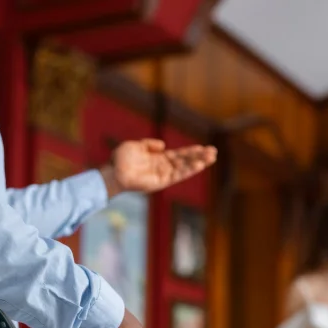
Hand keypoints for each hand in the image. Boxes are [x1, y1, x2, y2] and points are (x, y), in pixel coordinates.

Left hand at [100, 139, 217, 196]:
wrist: (113, 172)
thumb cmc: (120, 159)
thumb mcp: (135, 146)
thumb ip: (149, 145)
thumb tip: (163, 145)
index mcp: (158, 158)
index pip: (179, 155)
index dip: (191, 151)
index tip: (204, 148)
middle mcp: (163, 167)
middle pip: (185, 161)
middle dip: (199, 156)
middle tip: (214, 152)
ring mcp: (163, 174)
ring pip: (185, 168)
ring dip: (198, 162)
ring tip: (212, 157)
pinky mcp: (161, 181)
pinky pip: (178, 175)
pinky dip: (188, 170)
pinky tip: (199, 165)